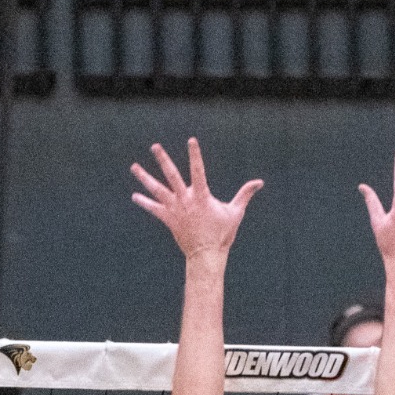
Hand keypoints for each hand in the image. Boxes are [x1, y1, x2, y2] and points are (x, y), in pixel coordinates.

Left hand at [130, 138, 263, 260]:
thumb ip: (245, 194)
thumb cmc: (222, 233)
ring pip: (156, 189)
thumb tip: (260, 182)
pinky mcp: (168, 219)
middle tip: (155, 146)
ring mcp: (175, 209)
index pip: (198, 170)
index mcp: (201, 196)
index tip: (191, 140)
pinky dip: (144, 202)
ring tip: (134, 166)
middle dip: (163, 160)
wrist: (206, 254)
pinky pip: (154, 209)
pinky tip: (135, 196)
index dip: (195, 155)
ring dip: (145, 177)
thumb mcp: (236, 212)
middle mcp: (185, 200)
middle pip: (171, 175)